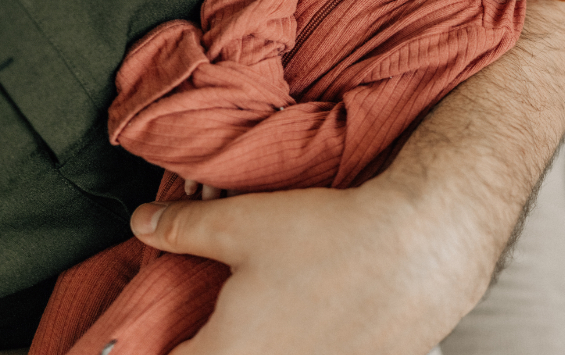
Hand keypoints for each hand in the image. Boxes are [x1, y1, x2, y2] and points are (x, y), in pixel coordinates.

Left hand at [131, 0, 564, 354]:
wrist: (424, 246)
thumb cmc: (331, 236)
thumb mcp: (244, 223)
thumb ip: (183, 230)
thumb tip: (140, 224)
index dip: (146, 347)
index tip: (146, 333)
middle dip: (206, 340)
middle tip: (212, 317)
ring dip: (257, 340)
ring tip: (266, 314)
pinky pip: (315, 354)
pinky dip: (306, 340)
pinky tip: (317, 315)